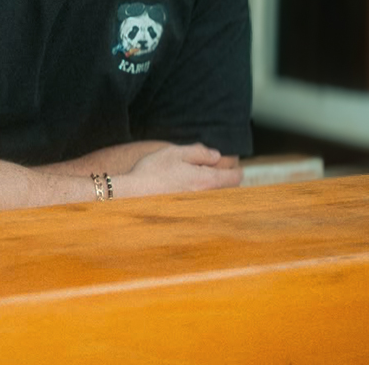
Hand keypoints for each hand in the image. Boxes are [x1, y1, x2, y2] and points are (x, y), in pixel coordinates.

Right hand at [115, 143, 242, 198]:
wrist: (132, 195)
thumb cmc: (153, 171)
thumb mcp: (176, 153)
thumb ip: (199, 152)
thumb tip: (217, 156)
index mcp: (207, 181)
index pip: (235, 177)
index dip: (235, 168)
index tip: (231, 163)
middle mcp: (205, 198)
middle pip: (227, 189)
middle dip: (225, 179)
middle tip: (214, 168)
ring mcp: (197, 209)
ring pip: (214, 198)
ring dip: (212, 189)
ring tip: (197, 179)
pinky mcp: (187, 216)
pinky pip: (202, 206)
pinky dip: (200, 198)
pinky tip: (184, 191)